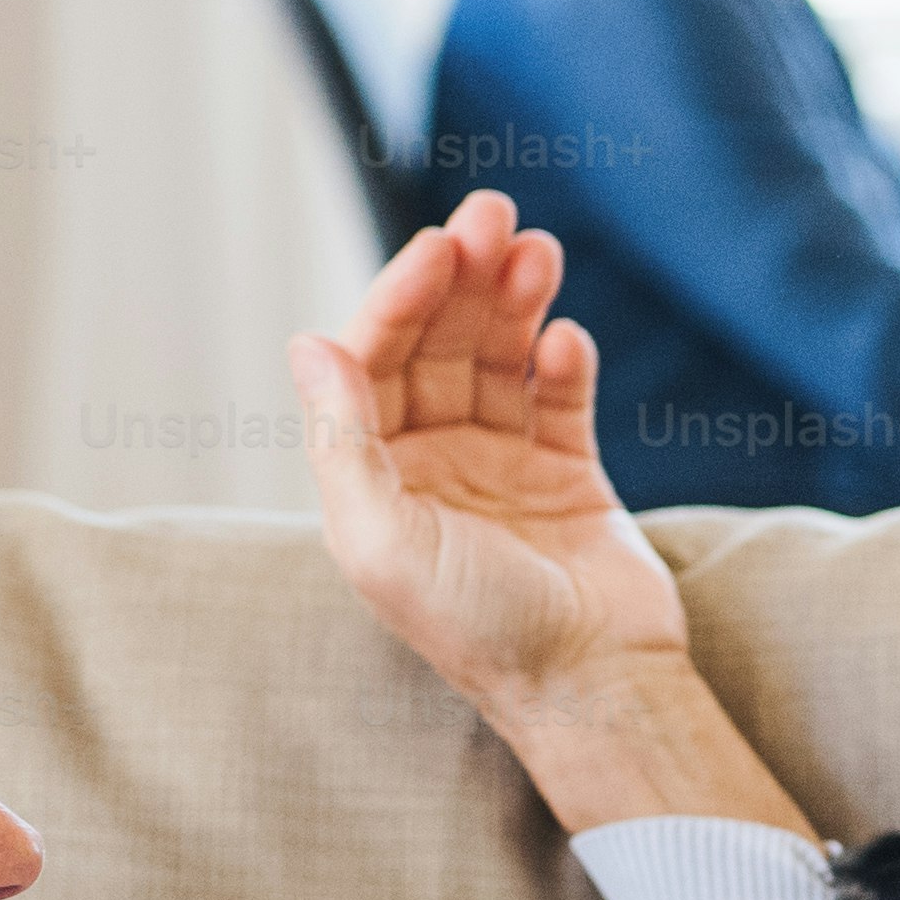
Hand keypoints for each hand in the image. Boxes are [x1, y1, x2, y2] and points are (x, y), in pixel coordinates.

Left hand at [294, 190, 809, 835]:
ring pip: (499, 357)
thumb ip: (344, 442)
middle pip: (437, 345)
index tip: (437, 248)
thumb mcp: (383, 541)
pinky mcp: (568, 473)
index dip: (400, 299)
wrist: (593, 686)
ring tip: (538, 250)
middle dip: (462, 278)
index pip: (374, 362)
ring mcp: (501, 466)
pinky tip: (566, 341)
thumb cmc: (478, 629)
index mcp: (372, 480)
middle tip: (493, 212)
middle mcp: (430, 465)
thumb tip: (306, 342)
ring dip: (514, 300)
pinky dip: (561, 362)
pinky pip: (557, 397)